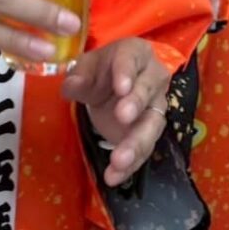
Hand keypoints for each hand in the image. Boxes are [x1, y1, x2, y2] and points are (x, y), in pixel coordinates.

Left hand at [61, 38, 169, 186]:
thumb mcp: (85, 68)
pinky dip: (131, 164)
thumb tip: (73, 85)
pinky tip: (114, 176)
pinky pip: (146, 148)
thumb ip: (78, 77)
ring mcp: (156, 105)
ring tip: (118, 160)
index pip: (131, 58)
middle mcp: (153, 76)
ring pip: (152, 123)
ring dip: (136, 143)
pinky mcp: (151, 130)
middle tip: (122, 117)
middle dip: (136, 104)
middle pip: (147, 90)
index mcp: (134, 53)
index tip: (120, 87)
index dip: (126, 72)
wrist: (111, 86)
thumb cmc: (100, 71)